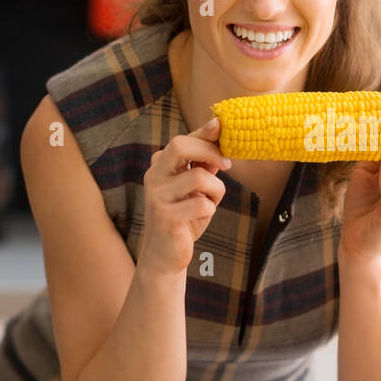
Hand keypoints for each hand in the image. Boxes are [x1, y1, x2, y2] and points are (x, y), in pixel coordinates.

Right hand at [139, 117, 229, 275]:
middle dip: (209, 150)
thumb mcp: (196, 188)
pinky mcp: (165, 216)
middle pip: (179, 146)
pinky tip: (200, 217)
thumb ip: (204, 164)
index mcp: (160, 166)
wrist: (165, 255)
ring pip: (199, 177)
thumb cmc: (184, 217)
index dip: (204, 133)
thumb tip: (219, 134)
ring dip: (215, 190)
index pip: (183, 141)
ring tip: (210, 202)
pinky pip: (201, 203)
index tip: (222, 126)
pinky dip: (210, 209)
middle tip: (226, 163)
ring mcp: (157, 196)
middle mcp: (154, 176)